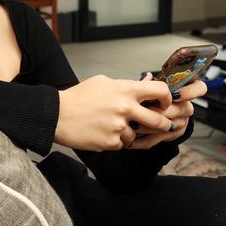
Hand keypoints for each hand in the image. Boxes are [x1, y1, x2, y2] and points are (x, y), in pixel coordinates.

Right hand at [54, 75, 173, 151]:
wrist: (58, 115)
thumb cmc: (79, 97)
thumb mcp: (103, 82)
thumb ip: (127, 84)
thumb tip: (147, 81)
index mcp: (125, 89)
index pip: (160, 91)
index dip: (167, 98)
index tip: (163, 103)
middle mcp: (125, 107)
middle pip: (159, 121)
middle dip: (161, 124)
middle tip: (157, 125)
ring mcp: (119, 126)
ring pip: (138, 135)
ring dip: (129, 133)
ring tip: (111, 125)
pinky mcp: (111, 142)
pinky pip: (123, 144)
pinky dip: (115, 141)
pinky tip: (102, 132)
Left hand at [129, 79, 207, 147]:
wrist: (156, 114)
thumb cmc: (155, 96)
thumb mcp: (154, 87)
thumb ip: (151, 84)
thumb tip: (147, 77)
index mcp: (186, 91)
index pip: (199, 88)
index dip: (189, 92)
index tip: (174, 94)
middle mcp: (186, 107)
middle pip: (176, 110)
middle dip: (156, 110)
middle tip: (140, 109)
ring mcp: (181, 122)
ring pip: (165, 126)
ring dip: (146, 126)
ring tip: (131, 123)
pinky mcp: (173, 136)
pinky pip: (158, 139)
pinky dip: (142, 140)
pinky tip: (131, 139)